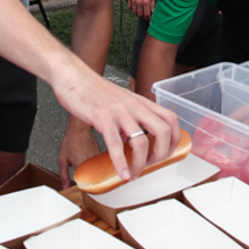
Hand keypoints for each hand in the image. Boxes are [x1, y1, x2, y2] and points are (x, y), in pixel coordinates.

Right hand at [50, 64, 178, 181]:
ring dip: (141, 163)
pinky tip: (122, 173)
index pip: (171, 119)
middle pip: (164, 131)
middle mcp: (134, 106)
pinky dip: (121, 163)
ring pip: (141, 142)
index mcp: (140, 102)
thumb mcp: (120, 101)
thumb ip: (130, 117)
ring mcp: (120, 112)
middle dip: (162, 153)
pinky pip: (116, 145)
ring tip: (134, 172)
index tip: (166, 152)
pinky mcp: (102, 118)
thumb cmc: (93, 89)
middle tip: (151, 164)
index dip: (174, 139)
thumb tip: (132, 138)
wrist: (73, 76)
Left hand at [57, 118, 100, 188]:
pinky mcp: (102, 157)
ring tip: (88, 173)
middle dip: (88, 183)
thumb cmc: (71, 141)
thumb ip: (63, 175)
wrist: (80, 129)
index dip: (81, 188)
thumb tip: (65, 186)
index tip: (79, 187)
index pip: (83, 185)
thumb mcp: (62, 159)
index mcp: (81, 168)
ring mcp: (98, 161)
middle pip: (92, 181)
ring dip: (93, 176)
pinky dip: (97, 169)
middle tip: (83, 181)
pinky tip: (92, 167)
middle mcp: (91, 165)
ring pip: (97, 175)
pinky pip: (100, 168)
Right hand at [129, 0, 155, 20]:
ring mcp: (133, 0)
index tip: (150, 18)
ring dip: (138, 14)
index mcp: (146, 1)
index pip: (147, 14)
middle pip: (140, 14)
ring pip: (135, 12)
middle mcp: (139, 2)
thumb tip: (152, 11)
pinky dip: (133, 10)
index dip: (149, 18)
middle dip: (144, 17)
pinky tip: (136, 9)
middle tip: (146, 17)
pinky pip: (130, 7)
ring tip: (141, 13)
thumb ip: (152, 3)